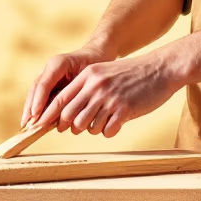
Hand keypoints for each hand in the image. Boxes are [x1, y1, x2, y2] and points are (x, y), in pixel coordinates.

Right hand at [21, 44, 112, 127]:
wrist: (96, 54)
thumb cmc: (95, 63)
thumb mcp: (88, 75)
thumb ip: (77, 90)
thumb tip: (67, 112)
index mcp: (57, 64)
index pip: (43, 84)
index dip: (39, 100)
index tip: (35, 115)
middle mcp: (50, 69)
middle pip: (35, 89)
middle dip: (30, 107)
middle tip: (26, 124)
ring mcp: (49, 74)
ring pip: (35, 92)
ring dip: (30, 108)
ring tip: (26, 124)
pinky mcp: (51, 81)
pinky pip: (41, 95)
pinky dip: (37, 107)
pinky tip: (35, 120)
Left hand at [35, 51, 182, 138]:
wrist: (161, 69)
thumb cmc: (132, 74)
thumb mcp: (104, 73)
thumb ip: (86, 87)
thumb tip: (67, 112)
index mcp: (88, 75)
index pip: (60, 99)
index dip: (48, 115)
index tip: (39, 126)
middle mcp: (96, 86)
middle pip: (70, 116)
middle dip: (70, 127)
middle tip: (77, 129)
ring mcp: (110, 98)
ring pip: (87, 126)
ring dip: (92, 128)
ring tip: (103, 121)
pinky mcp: (124, 110)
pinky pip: (106, 131)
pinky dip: (108, 131)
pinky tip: (116, 123)